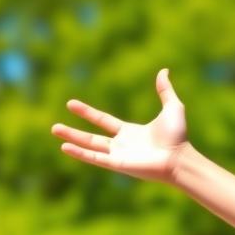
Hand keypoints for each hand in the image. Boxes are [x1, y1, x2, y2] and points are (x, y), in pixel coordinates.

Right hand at [51, 68, 189, 183]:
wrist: (180, 157)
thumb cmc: (178, 136)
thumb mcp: (172, 107)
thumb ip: (165, 90)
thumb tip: (164, 70)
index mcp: (131, 133)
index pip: (103, 121)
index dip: (87, 113)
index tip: (70, 104)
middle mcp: (122, 145)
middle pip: (91, 137)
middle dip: (73, 131)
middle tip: (54, 126)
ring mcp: (118, 156)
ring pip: (89, 146)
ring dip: (72, 139)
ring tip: (55, 131)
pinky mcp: (117, 164)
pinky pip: (95, 158)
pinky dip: (80, 153)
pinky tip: (64, 147)